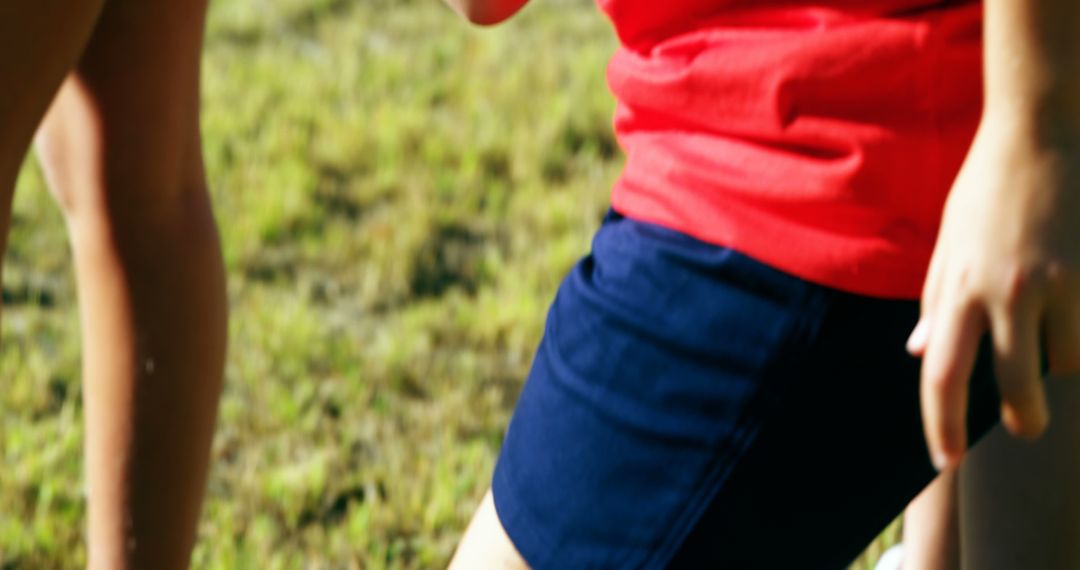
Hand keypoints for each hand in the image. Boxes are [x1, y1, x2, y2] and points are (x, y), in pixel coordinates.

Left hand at [908, 115, 1079, 470]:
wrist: (1041, 132)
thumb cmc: (986, 190)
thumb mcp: (947, 244)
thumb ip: (934, 302)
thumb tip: (919, 353)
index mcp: (958, 287)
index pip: (942, 374)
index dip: (939, 425)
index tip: (942, 462)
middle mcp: (1004, 291)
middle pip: (1014, 386)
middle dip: (1021, 418)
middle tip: (1024, 428)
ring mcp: (1057, 282)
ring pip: (1065, 363)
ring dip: (1059, 366)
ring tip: (1052, 345)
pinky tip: (1072, 318)